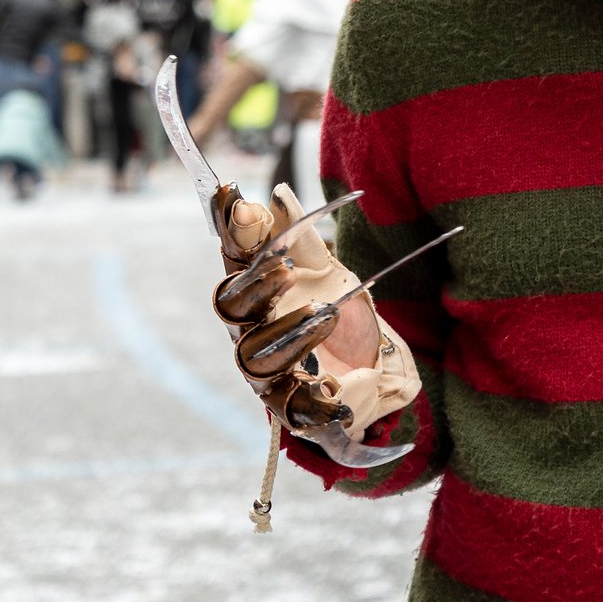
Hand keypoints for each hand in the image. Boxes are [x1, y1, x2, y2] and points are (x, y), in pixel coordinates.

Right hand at [213, 183, 415, 457]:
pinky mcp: (287, 406)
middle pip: (232, 305)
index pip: (235, 255)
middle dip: (256, 285)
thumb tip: (277, 196)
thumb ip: (302, 239)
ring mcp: (263, 369)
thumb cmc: (336, 311)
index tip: (235, 195)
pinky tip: (338, 393)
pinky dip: (315, 399)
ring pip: (257, 354)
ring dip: (290, 334)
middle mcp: (249, 328)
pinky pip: (291, 405)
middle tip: (287, 268)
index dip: (231, 228)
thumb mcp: (328, 272)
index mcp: (255, 288)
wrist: (371, 370)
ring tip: (326, 318)